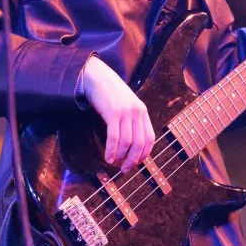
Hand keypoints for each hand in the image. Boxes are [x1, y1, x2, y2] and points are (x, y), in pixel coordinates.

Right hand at [80, 56, 153, 171]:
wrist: (95, 75)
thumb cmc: (108, 91)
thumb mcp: (125, 104)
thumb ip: (130, 118)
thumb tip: (129, 142)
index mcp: (142, 111)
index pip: (150, 139)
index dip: (144, 154)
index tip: (135, 163)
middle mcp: (137, 112)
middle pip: (140, 143)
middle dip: (132, 160)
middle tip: (124, 169)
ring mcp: (125, 112)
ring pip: (127, 143)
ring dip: (120, 157)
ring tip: (113, 163)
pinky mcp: (113, 112)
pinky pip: (115, 137)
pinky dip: (111, 150)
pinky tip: (107, 157)